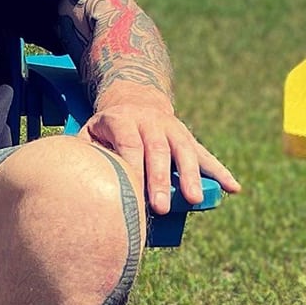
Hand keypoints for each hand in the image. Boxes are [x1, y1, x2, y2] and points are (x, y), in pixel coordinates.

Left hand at [75, 99, 240, 215]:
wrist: (134, 96)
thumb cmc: (107, 127)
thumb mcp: (90, 131)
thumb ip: (84, 152)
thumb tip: (71, 181)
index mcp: (122, 120)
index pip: (129, 143)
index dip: (133, 166)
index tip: (133, 192)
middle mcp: (150, 122)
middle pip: (157, 151)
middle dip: (160, 180)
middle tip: (161, 208)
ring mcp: (172, 129)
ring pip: (185, 151)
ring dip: (190, 176)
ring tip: (195, 200)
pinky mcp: (187, 137)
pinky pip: (206, 155)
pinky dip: (220, 171)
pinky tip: (234, 188)